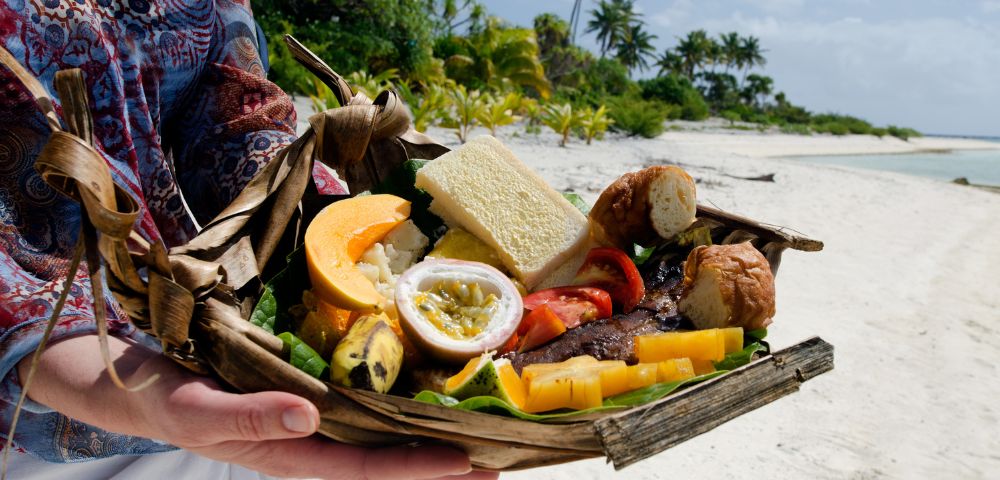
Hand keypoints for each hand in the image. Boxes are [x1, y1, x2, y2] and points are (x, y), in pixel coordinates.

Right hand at [18, 334, 498, 479]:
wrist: (147, 381)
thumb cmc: (172, 399)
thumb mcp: (201, 410)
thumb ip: (252, 416)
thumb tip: (309, 414)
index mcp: (294, 456)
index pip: (369, 470)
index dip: (420, 469)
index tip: (469, 464)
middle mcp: (315, 441)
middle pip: (389, 457)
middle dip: (442, 461)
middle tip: (501, 455)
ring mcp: (316, 419)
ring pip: (382, 432)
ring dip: (429, 432)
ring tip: (482, 427)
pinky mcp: (312, 393)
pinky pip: (366, 403)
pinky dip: (400, 403)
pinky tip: (426, 391)